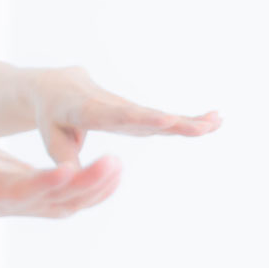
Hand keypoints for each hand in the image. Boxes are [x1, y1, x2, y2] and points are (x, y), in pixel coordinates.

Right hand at [0, 136, 122, 227]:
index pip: (25, 192)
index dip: (45, 183)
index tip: (66, 170)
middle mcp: (23, 206)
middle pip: (60, 198)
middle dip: (87, 182)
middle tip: (112, 161)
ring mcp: (38, 206)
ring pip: (74, 199)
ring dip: (99, 184)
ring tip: (117, 162)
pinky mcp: (47, 201)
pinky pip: (78, 199)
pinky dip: (99, 188)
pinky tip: (115, 172)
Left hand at [32, 67, 220, 165]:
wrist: (58, 87)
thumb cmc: (52, 116)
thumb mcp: (51, 136)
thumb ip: (64, 158)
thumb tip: (75, 180)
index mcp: (87, 109)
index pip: (115, 115)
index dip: (139, 118)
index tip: (163, 120)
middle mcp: (113, 106)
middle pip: (145, 115)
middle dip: (173, 122)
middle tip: (200, 126)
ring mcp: (129, 109)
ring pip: (159, 116)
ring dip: (188, 120)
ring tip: (217, 121)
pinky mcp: (138, 115)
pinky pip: (163, 118)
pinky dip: (187, 119)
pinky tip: (215, 119)